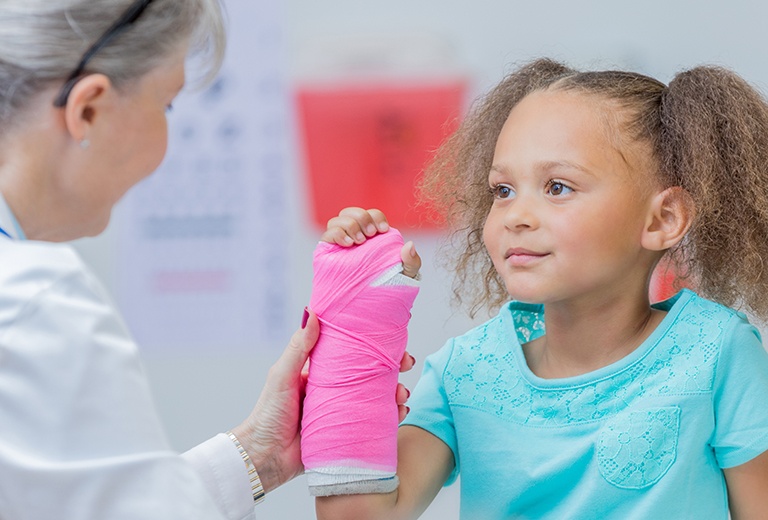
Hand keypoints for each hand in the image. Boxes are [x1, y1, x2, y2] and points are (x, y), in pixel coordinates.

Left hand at [230, 312, 416, 492]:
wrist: (264, 457)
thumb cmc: (267, 414)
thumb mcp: (282, 376)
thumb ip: (299, 348)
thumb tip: (312, 313)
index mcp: (321, 373)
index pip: (353, 353)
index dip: (373, 345)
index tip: (391, 338)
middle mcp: (336, 391)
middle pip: (372, 374)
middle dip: (393, 368)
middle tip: (406, 363)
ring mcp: (344, 412)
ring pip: (378, 398)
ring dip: (396, 392)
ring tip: (401, 393)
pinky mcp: (349, 434)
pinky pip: (376, 424)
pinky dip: (391, 418)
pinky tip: (399, 413)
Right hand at [321, 207, 421, 278]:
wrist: (368, 308)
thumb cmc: (388, 288)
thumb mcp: (405, 275)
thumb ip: (411, 261)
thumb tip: (409, 245)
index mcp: (372, 236)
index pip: (371, 215)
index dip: (376, 216)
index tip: (383, 229)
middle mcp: (354, 237)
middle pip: (351, 212)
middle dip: (362, 217)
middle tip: (370, 234)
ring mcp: (340, 244)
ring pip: (337, 220)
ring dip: (349, 225)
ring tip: (358, 242)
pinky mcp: (328, 253)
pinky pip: (326, 235)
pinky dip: (337, 234)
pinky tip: (348, 244)